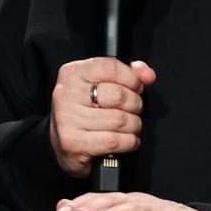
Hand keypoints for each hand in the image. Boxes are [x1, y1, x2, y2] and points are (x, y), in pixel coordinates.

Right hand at [48, 57, 156, 177]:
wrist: (63, 141)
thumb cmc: (85, 110)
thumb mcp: (102, 84)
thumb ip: (128, 73)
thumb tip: (148, 75)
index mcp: (72, 73)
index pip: (111, 68)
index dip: (132, 79)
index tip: (136, 87)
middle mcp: (67, 93)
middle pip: (118, 95)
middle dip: (135, 105)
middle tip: (133, 110)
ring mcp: (68, 119)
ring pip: (119, 120)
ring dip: (133, 126)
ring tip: (130, 126)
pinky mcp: (73, 142)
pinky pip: (114, 141)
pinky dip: (128, 142)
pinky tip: (127, 140)